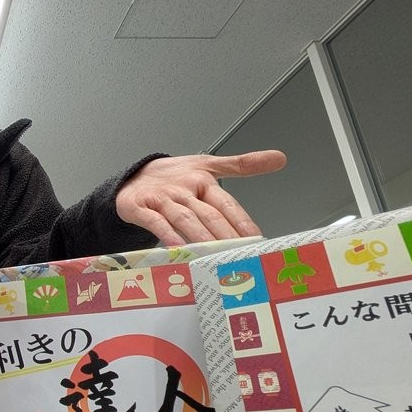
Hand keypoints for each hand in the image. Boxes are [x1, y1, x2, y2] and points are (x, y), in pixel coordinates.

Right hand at [116, 150, 286, 245]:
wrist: (131, 178)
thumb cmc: (172, 178)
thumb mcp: (207, 166)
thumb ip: (243, 164)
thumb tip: (280, 158)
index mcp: (203, 180)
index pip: (227, 204)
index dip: (242, 222)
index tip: (256, 239)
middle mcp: (184, 189)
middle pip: (209, 214)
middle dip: (226, 235)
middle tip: (240, 253)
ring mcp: (162, 199)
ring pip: (185, 219)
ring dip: (200, 237)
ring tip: (214, 253)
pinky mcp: (140, 207)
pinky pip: (156, 222)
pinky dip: (166, 234)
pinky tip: (177, 247)